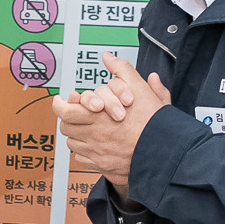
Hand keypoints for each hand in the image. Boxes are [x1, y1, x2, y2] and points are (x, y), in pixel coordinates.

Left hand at [54, 52, 169, 198]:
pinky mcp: (101, 166)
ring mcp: (97, 152)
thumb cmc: (154, 123)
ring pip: (73, 143)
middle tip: (73, 113)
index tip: (62, 101)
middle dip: (68, 119)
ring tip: (86, 128)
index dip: (60, 105)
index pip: (66, 110)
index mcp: (99, 115)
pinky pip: (82, 159)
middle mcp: (95, 134)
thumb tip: (109, 58)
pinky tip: (95, 145)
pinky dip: (85, 152)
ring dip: (76, 135)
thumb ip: (123, 71)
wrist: (164, 152)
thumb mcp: (141, 89)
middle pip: (66, 126)